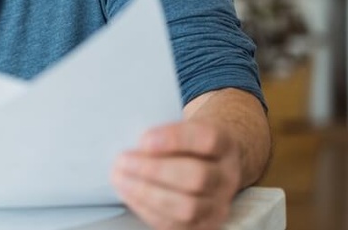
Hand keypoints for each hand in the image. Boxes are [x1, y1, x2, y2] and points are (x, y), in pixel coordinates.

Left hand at [111, 121, 242, 229]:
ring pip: (188, 207)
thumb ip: (160, 133)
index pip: (207, 139)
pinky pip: (175, 224)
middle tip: (122, 161)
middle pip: (198, 177)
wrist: (208, 166)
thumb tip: (128, 141)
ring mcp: (218, 205)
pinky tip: (129, 194)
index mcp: (224, 144)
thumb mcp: (181, 128)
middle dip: (154, 170)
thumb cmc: (185, 145)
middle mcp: (227, 176)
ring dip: (147, 193)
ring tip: (121, 178)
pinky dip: (147, 209)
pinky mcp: (204, 226)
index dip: (174, 139)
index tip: (143, 139)